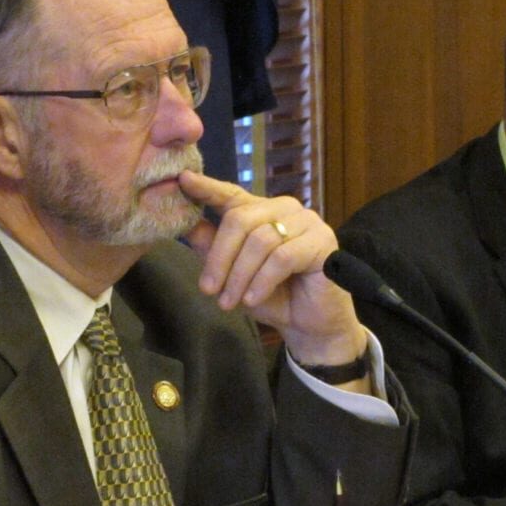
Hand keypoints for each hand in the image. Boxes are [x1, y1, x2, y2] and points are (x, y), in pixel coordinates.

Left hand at [179, 171, 366, 366]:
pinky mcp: (322, 242)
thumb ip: (212, 248)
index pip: (232, 195)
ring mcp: (306, 222)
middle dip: (219, 257)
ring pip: (260, 241)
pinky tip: (252, 299)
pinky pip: (282, 257)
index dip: (208, 188)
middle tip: (208, 290)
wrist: (308, 325)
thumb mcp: (233, 274)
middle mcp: (285, 210)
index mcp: (262, 211)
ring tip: (230, 302)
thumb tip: (186, 226)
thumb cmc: (273, 297)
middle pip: (240, 219)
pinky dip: (262, 281)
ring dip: (239, 276)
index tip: (183, 180)